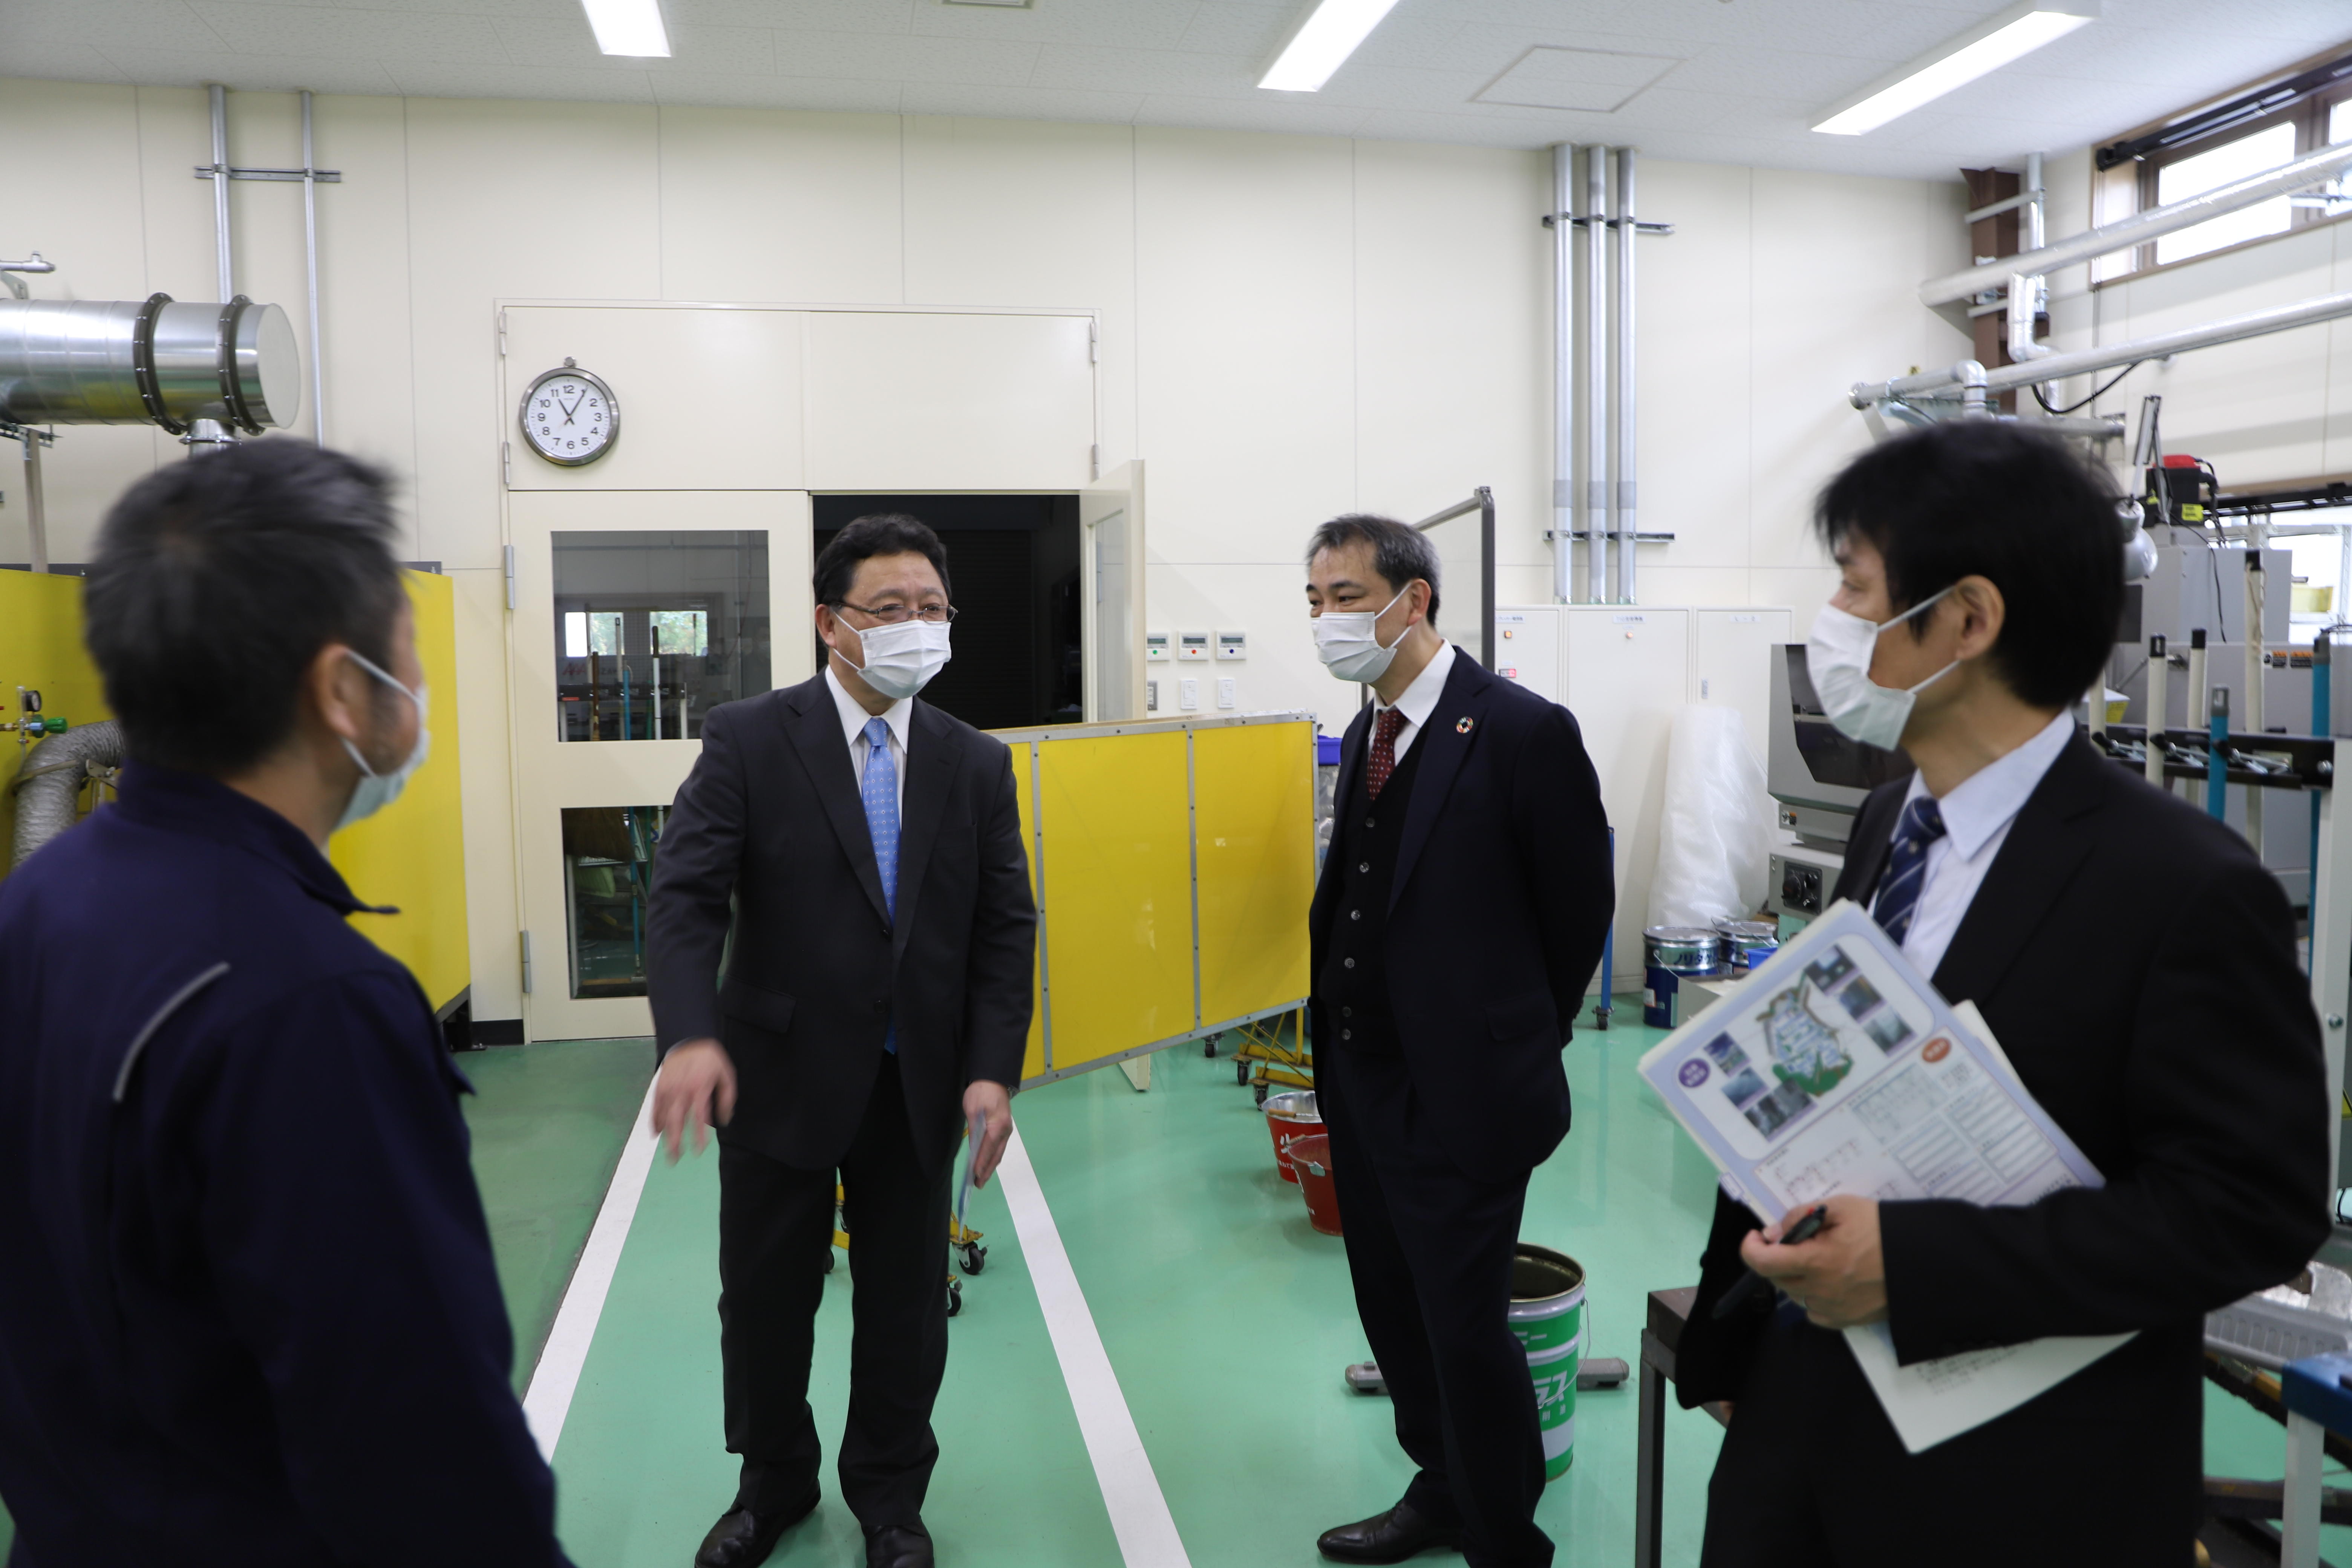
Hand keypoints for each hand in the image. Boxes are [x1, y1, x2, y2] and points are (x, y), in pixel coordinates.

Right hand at [650, 1038, 736, 1162]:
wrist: (689, 1038)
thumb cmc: (711, 1059)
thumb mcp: (726, 1075)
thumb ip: (726, 1098)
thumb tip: (724, 1120)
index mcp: (699, 1088)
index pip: (698, 1117)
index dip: (697, 1135)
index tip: (698, 1151)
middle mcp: (681, 1091)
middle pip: (676, 1121)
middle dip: (674, 1142)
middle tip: (674, 1160)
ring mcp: (668, 1088)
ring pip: (664, 1116)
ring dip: (665, 1135)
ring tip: (667, 1152)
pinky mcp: (660, 1086)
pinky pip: (655, 1106)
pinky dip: (655, 1120)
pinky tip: (656, 1133)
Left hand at [962, 1080, 1013, 1187]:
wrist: (992, 1079)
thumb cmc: (980, 1093)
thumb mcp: (973, 1111)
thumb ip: (974, 1131)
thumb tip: (973, 1151)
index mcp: (998, 1126)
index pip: (988, 1149)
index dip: (981, 1164)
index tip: (975, 1176)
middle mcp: (1005, 1131)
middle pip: (996, 1155)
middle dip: (987, 1170)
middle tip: (978, 1184)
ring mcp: (1006, 1130)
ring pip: (999, 1153)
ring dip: (990, 1166)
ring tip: (981, 1178)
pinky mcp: (1004, 1128)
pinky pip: (999, 1147)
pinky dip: (993, 1157)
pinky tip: (987, 1163)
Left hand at [1738, 1194, 1886, 1328]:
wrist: (1920, 1259)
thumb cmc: (1879, 1227)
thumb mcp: (1839, 1208)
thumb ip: (1800, 1217)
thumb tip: (1772, 1233)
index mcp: (1816, 1261)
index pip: (1763, 1263)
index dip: (1751, 1248)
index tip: (1757, 1236)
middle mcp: (1820, 1290)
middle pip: (1777, 1278)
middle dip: (1776, 1258)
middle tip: (1793, 1241)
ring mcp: (1834, 1309)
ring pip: (1795, 1295)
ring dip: (1794, 1276)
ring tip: (1816, 1258)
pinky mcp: (1848, 1320)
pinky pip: (1815, 1311)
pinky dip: (1813, 1296)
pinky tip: (1828, 1280)